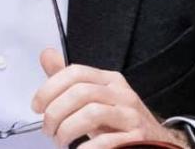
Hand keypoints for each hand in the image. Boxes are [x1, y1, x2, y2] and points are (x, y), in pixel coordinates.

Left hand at [31, 49, 189, 148]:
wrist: (158, 142)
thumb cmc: (119, 122)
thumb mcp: (95, 97)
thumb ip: (69, 80)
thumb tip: (47, 55)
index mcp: (109, 80)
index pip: (75, 73)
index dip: (49, 88)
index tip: (36, 106)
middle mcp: (121, 93)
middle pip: (80, 93)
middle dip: (55, 112)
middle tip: (47, 129)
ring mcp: (131, 115)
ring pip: (92, 113)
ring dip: (68, 129)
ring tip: (60, 141)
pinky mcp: (138, 137)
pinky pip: (108, 140)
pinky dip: (88, 147)